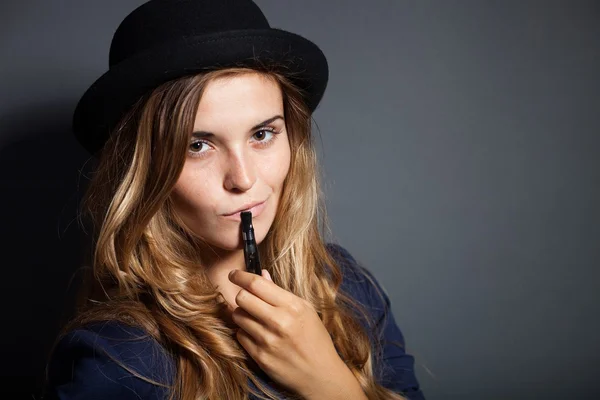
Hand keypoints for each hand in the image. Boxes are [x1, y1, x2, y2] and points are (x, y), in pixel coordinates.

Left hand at [228, 268, 346, 396]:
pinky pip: (240, 335)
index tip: (234, 274)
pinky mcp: (260, 357)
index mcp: (292, 306)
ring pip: (238, 316)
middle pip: (242, 298)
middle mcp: (279, 322)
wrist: (320, 374)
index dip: (240, 276)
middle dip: (241, 295)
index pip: (256, 284)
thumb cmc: (315, 338)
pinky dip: (245, 332)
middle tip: (246, 297)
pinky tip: (257, 334)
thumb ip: (280, 292)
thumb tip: (262, 274)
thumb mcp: (305, 310)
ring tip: (254, 317)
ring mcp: (267, 341)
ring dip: (242, 314)